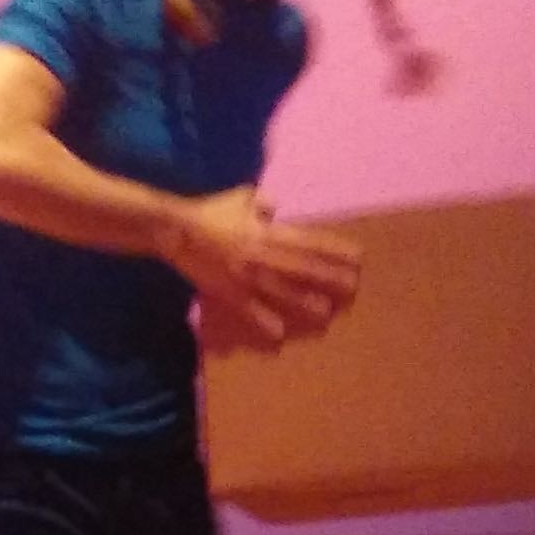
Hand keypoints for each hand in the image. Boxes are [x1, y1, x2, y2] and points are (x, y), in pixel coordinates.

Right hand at [165, 188, 359, 349]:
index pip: (310, 241)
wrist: (177, 231)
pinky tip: (279, 336)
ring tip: (327, 315)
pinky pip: (249, 311)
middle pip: (304, 269)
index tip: (356, 258)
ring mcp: (246, 276)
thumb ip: (262, 202)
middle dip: (330, 279)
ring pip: (283, 292)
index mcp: (268, 231)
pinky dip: (264, 323)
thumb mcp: (241, 198)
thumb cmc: (210, 212)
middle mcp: (263, 254)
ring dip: (306, 304)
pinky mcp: (228, 292)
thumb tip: (274, 207)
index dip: (335, 250)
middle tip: (353, 289)